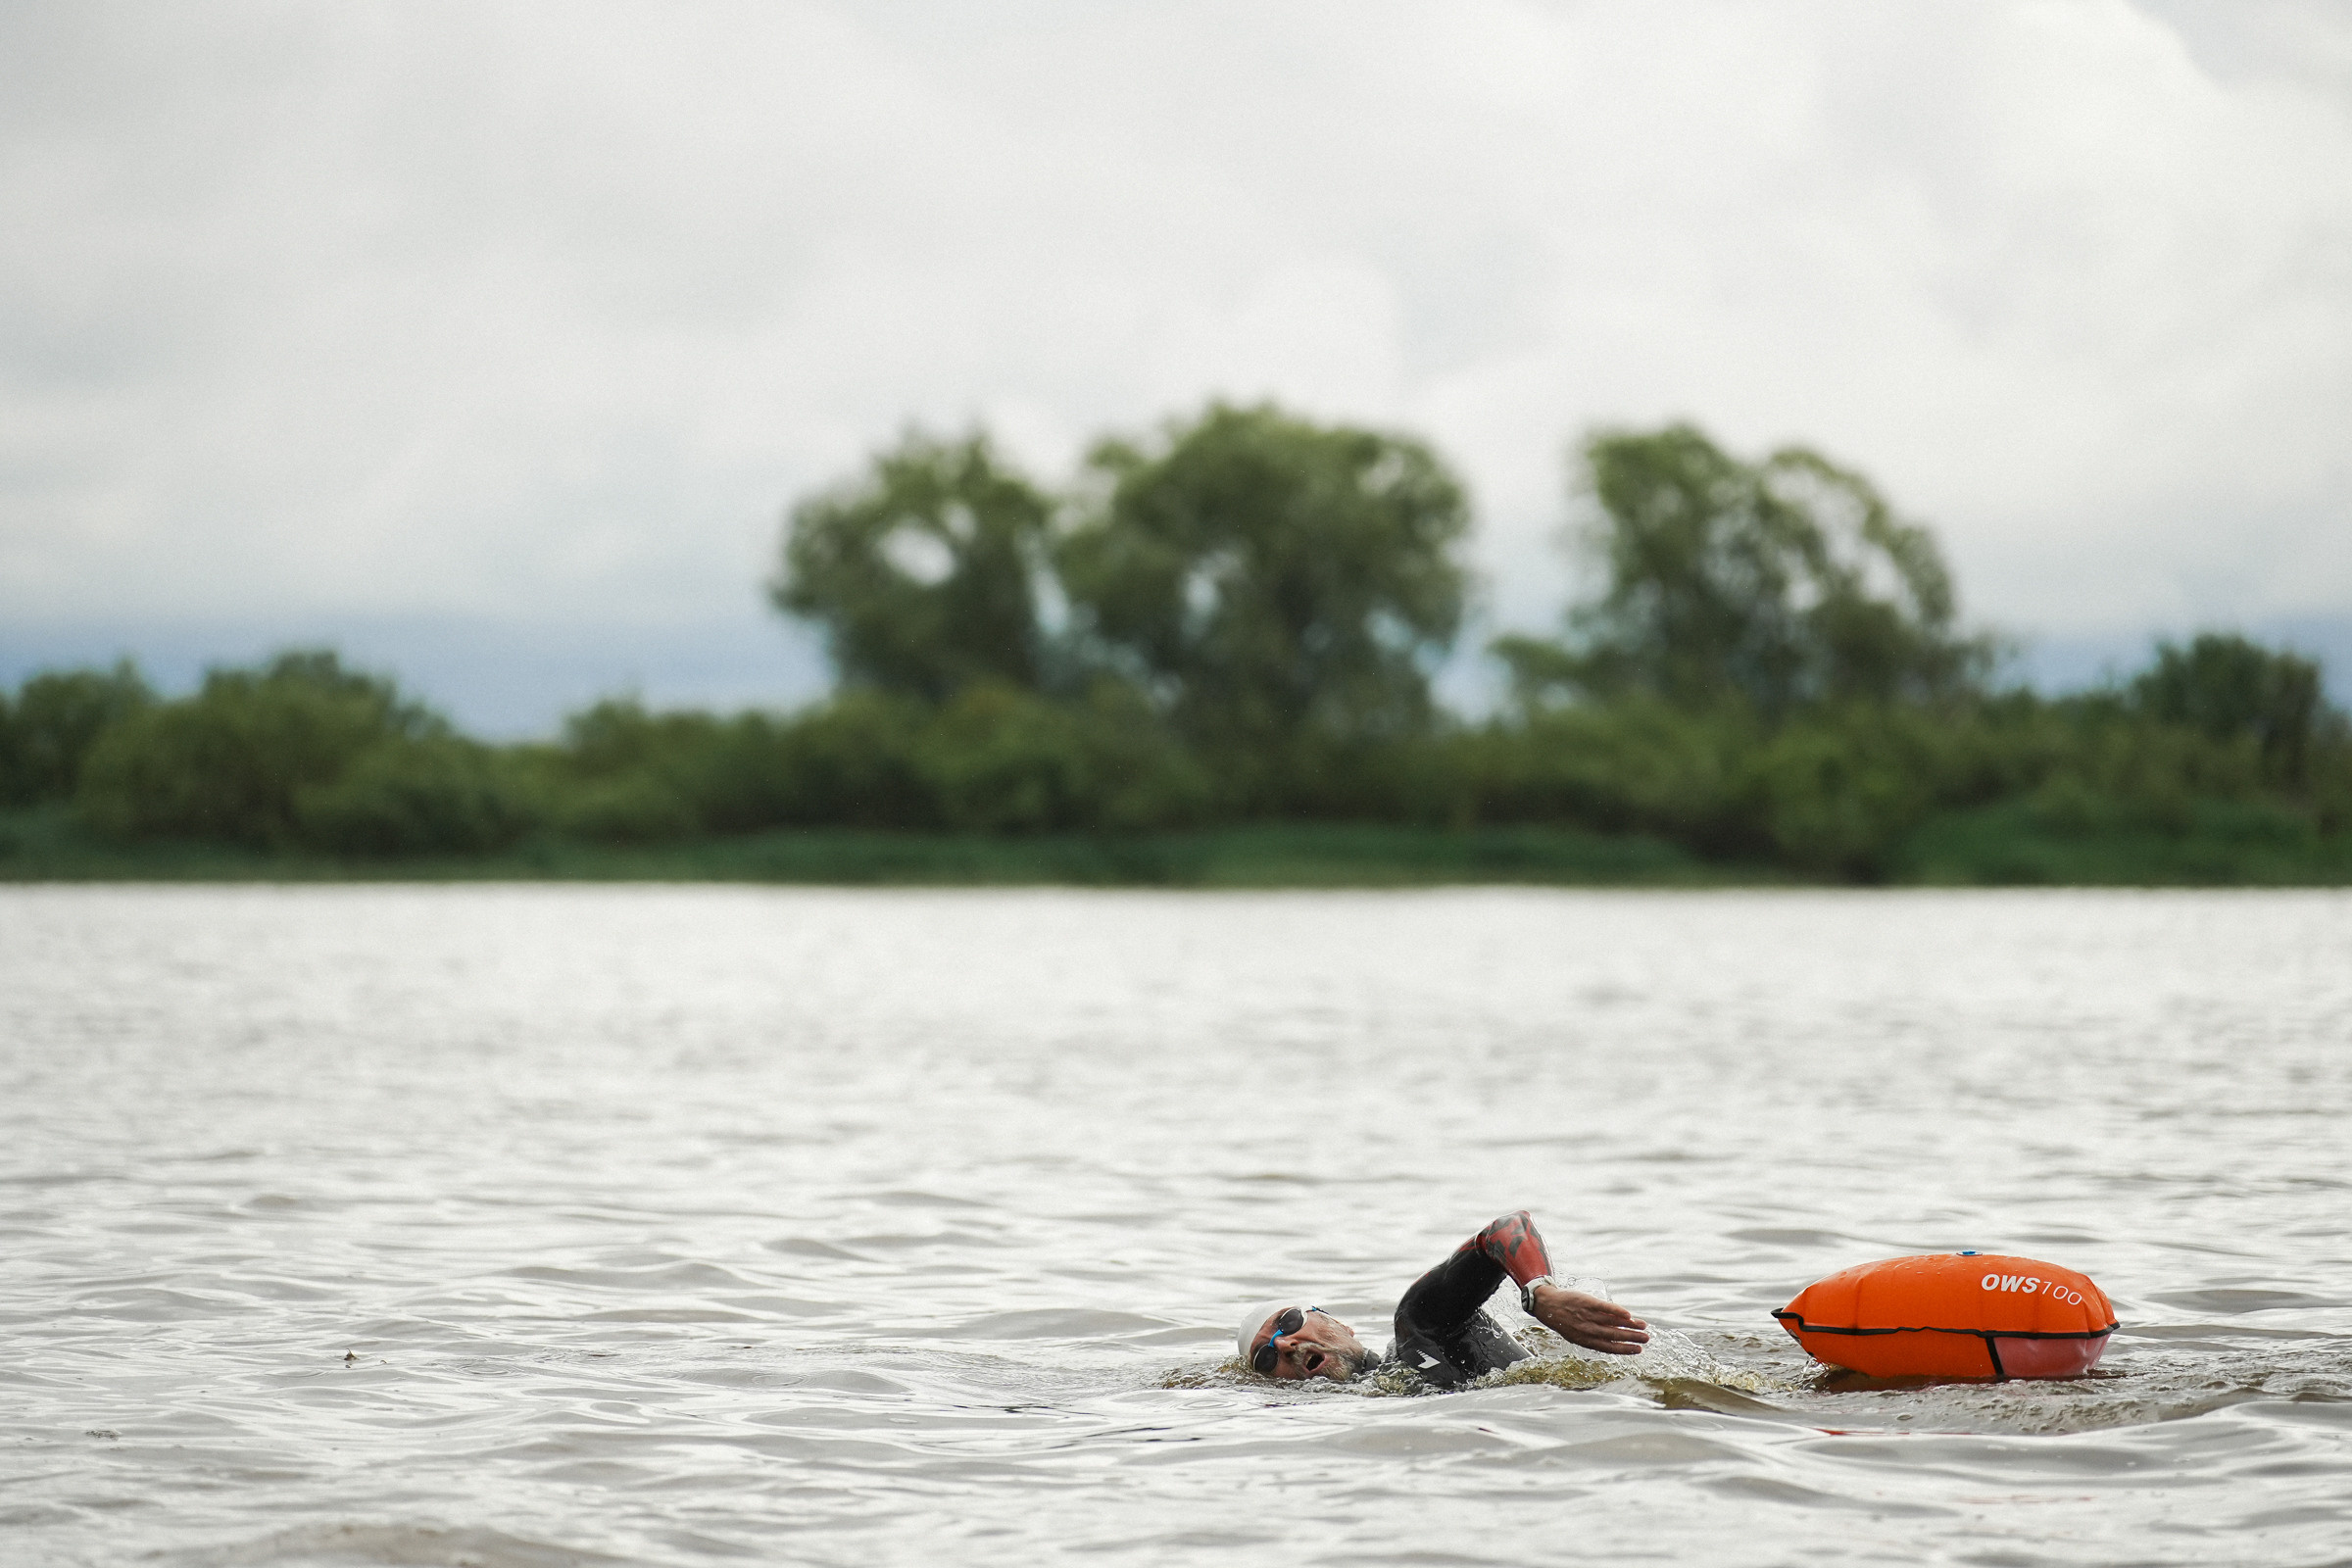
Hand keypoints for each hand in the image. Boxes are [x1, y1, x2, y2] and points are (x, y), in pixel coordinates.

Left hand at [1528, 1284, 1648, 1355]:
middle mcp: (1588, 1330)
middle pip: (1614, 1335)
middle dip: (1632, 1338)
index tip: (1638, 1350)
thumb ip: (1594, 1338)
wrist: (1547, 1305)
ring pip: (1613, 1322)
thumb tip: (1615, 1340)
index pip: (1609, 1347)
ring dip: (1630, 1324)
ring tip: (1643, 1326)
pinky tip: (1628, 1314)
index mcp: (1585, 1341)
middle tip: (1646, 1339)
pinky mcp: (1587, 1302)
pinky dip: (1617, 1311)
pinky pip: (1604, 1308)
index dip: (1625, 1350)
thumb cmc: (1564, 1321)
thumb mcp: (1576, 1335)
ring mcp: (1588, 1316)